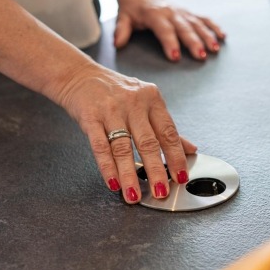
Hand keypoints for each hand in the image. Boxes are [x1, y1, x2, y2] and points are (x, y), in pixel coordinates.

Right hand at [59, 63, 195, 202]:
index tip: (181, 176)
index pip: (168, 132)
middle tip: (161, 192)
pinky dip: (107, 167)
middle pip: (148, 142)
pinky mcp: (90, 117)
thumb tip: (190, 149)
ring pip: (123, 147)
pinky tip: (113, 183)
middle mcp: (133, 103)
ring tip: (134, 195)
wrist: (79, 74)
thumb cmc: (115, 91)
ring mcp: (111, 110)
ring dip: (129, 175)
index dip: (176, 157)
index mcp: (152, 99)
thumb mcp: (145, 102)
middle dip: (156, 170)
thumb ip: (165, 127)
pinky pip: (100, 146)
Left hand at [114, 0, 225, 60]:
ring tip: (215, 50)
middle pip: (184, 28)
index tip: (176, 57)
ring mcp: (182, 11)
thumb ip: (121, 30)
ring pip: (197, 24)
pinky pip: (204, 19)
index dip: (169, 42)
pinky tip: (223, 37)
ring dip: (207, 36)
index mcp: (154, 14)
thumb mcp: (123, 16)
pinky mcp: (189, 12)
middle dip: (194, 42)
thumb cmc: (131, 9)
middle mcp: (171, 12)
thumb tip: (117, 44)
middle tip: (201, 56)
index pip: (163, 29)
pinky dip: (214, 27)